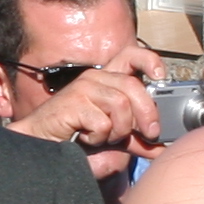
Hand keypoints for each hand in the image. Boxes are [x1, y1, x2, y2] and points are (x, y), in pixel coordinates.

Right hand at [11, 66, 163, 181]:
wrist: (41, 145)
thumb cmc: (73, 139)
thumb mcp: (113, 139)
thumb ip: (136, 140)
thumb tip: (162, 147)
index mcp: (106, 80)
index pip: (130, 56)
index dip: (149, 60)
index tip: (160, 76)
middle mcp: (96, 78)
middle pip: (134, 86)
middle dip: (147, 113)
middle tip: (150, 135)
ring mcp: (83, 88)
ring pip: (121, 105)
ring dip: (118, 130)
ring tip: (103, 137)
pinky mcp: (73, 102)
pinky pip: (102, 122)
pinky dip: (98, 138)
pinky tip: (85, 138)